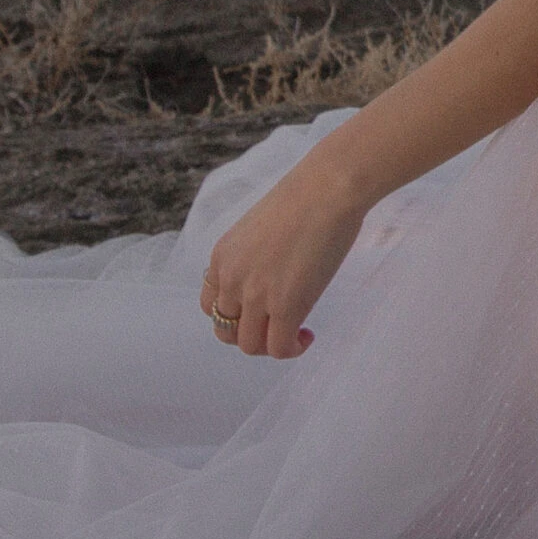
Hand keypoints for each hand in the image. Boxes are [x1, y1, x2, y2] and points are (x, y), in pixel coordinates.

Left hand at [200, 164, 368, 359]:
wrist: (327, 189)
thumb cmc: (306, 197)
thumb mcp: (260, 228)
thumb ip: (254, 256)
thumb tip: (273, 274)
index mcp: (222, 257)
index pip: (210, 305)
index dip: (234, 314)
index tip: (259, 310)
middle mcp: (232, 279)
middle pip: (226, 330)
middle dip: (250, 334)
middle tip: (277, 325)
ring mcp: (256, 295)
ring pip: (249, 345)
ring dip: (270, 345)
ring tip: (295, 332)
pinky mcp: (286, 306)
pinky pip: (279, 348)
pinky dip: (291, 349)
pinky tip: (307, 335)